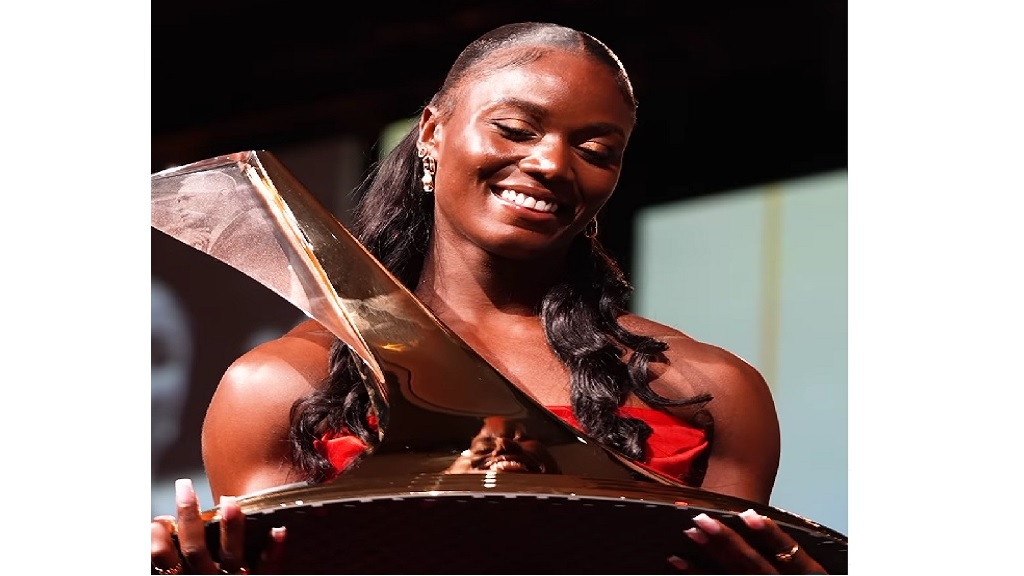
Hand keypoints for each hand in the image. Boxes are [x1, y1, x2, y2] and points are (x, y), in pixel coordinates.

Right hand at [150, 478, 286, 574]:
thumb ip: (166, 564)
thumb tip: (154, 533)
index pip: (161, 555)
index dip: (157, 534)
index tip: (159, 518)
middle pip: (193, 548)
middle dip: (188, 516)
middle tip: (184, 487)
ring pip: (230, 556)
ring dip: (230, 529)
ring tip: (231, 501)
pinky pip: (267, 570)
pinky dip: (274, 551)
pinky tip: (280, 530)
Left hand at [666, 509, 827, 573]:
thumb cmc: (791, 571)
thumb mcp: (805, 567)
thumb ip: (788, 549)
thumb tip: (752, 516)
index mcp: (806, 575)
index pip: (789, 553)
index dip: (771, 535)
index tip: (749, 514)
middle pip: (753, 564)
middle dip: (728, 542)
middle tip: (703, 518)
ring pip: (733, 575)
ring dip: (710, 554)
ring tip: (689, 531)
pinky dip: (695, 572)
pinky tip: (677, 560)